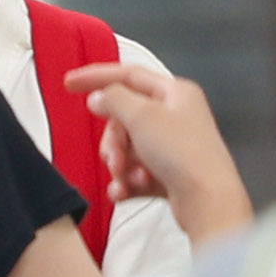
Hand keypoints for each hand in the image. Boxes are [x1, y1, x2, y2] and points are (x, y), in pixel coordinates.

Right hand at [88, 34, 252, 246]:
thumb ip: (114, 99)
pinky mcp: (170, 174)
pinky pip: (136, 173)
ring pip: (128, 148)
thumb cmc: (180, 153)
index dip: (96, 77)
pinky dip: (127, 182)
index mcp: (175, 93)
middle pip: (125, 118)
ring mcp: (174, 146)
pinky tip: (125, 191)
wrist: (207, 201)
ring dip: (119, 164)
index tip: (68, 84)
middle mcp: (176, 116)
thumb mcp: (142, 116)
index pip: (128, 75)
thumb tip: (99, 97)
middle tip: (115, 157)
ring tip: (126, 177)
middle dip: (113, 140)